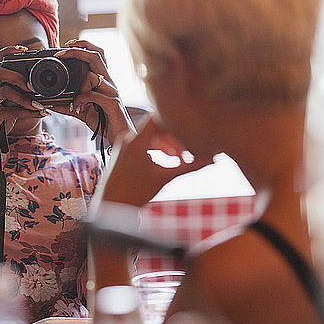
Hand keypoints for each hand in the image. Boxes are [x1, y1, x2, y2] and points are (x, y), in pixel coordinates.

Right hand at [0, 45, 48, 170]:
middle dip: (18, 77)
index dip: (8, 51)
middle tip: (32, 86)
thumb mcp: (5, 105)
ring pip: (4, 90)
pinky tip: (40, 113)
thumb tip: (39, 89)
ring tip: (38, 104)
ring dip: (24, 97)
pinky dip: (28, 112)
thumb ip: (16, 94)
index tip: (24, 50)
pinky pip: (11, 111)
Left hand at [51, 39, 135, 144]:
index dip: (82, 46)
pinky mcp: (112, 103)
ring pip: (93, 75)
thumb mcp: (82, 111)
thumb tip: (49, 104)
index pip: (95, 55)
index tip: (65, 45)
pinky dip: (81, 99)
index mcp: (102, 80)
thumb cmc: (104, 121)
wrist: (120, 136)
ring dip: (78, 86)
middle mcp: (108, 82)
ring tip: (73, 101)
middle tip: (61, 52)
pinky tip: (77, 107)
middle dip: (78, 49)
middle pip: (97, 55)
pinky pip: (93, 95)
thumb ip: (67, 106)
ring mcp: (112, 91)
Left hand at [98, 116, 213, 206]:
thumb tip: (212, 160)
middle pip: (158, 127)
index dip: (176, 124)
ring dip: (168, 144)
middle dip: (175, 137)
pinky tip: (169, 160)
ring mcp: (125, 144)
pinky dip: (159, 148)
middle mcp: (129, 138)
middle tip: (188, 152)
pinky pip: (145, 142)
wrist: (112, 206)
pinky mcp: (125, 151)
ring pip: (152, 135)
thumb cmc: (134, 193)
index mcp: (136, 140)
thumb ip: (189, 167)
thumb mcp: (165, 178)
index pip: (159, 117)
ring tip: (180, 158)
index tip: (189, 135)